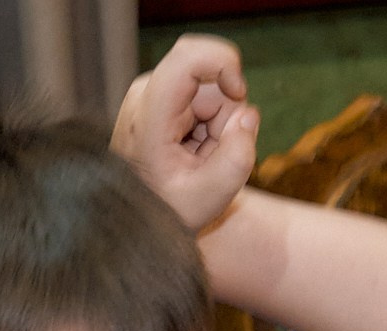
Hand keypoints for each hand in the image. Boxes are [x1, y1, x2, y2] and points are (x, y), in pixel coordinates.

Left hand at [112, 34, 258, 233]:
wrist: (139, 217)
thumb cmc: (168, 210)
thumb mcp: (209, 197)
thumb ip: (238, 158)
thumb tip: (247, 116)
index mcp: (149, 116)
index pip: (188, 57)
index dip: (224, 64)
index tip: (239, 94)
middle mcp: (147, 94)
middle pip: (211, 80)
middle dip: (227, 116)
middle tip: (209, 158)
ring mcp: (154, 93)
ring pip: (212, 90)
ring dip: (218, 126)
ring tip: (199, 159)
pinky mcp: (163, 97)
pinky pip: (205, 99)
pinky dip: (210, 126)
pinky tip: (194, 152)